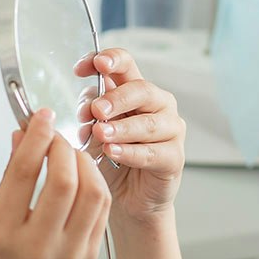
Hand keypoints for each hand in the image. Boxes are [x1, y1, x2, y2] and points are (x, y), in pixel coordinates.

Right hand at [0, 108, 110, 258]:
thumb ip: (8, 179)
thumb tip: (20, 135)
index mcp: (3, 234)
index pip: (23, 173)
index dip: (35, 137)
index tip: (40, 116)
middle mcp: (37, 244)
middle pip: (62, 179)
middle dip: (63, 146)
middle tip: (56, 133)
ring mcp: (69, 252)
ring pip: (91, 192)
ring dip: (84, 162)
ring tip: (71, 151)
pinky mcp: (90, 255)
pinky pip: (100, 209)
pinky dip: (94, 182)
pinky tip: (83, 173)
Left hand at [75, 48, 185, 221]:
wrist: (126, 198)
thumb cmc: (110, 160)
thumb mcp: (92, 131)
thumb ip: (89, 114)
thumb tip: (84, 105)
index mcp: (133, 92)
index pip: (126, 64)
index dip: (108, 60)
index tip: (85, 67)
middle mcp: (156, 105)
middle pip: (140, 90)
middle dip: (115, 98)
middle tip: (96, 109)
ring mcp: (170, 130)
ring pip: (149, 123)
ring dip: (121, 128)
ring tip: (100, 133)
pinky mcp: (174, 157)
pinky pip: (154, 152)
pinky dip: (131, 152)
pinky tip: (114, 153)